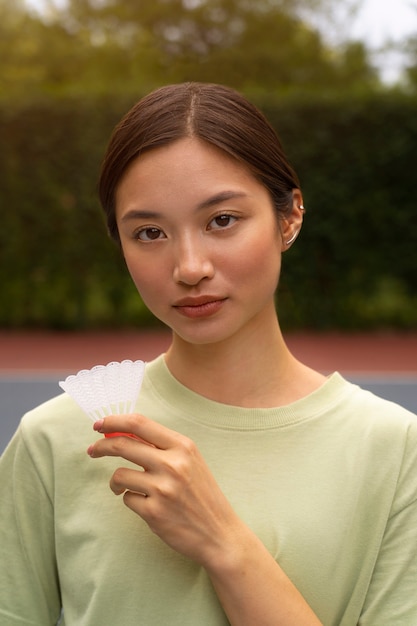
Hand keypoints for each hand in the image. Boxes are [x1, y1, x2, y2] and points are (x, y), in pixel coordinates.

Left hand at [87, 414, 239, 565]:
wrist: (220, 533)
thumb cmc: (201, 494)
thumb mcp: (190, 461)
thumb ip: (162, 447)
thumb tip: (124, 433)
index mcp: (183, 446)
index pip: (140, 423)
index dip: (115, 421)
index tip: (100, 424)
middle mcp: (173, 464)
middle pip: (123, 445)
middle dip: (101, 446)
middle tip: (93, 450)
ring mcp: (163, 489)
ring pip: (119, 474)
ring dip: (115, 481)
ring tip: (122, 486)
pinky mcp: (154, 512)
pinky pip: (127, 498)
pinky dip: (130, 499)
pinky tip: (145, 504)